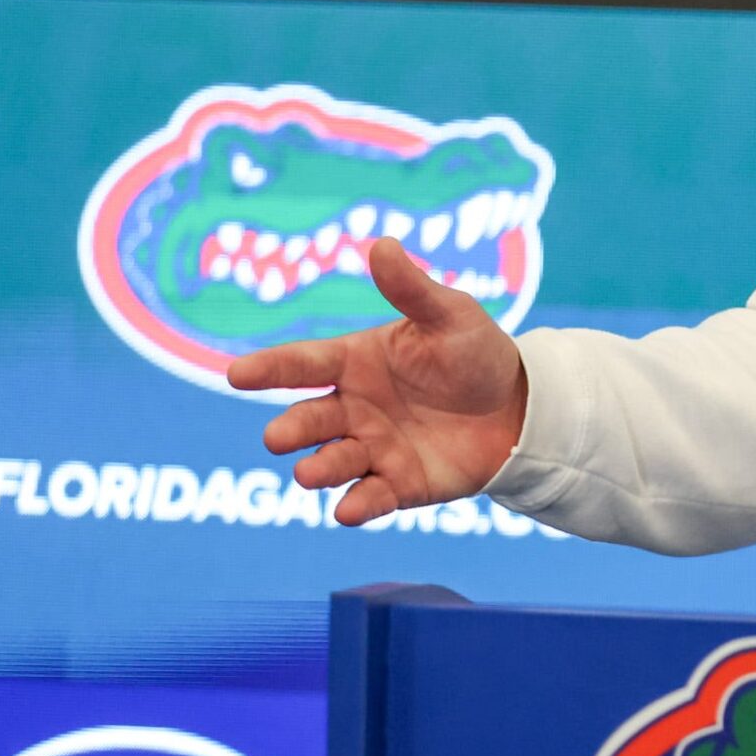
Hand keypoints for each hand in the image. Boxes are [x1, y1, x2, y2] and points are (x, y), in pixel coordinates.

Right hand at [225, 238, 528, 525]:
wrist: (519, 408)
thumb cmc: (475, 354)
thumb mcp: (450, 316)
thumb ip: (412, 290)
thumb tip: (382, 244)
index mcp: (355, 362)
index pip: (303, 363)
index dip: (269, 368)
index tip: (236, 374)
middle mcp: (353, 408)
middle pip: (308, 419)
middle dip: (290, 429)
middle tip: (278, 436)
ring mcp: (372, 448)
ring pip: (331, 462)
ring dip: (318, 468)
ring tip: (308, 474)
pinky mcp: (398, 484)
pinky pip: (370, 497)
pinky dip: (357, 505)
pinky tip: (348, 510)